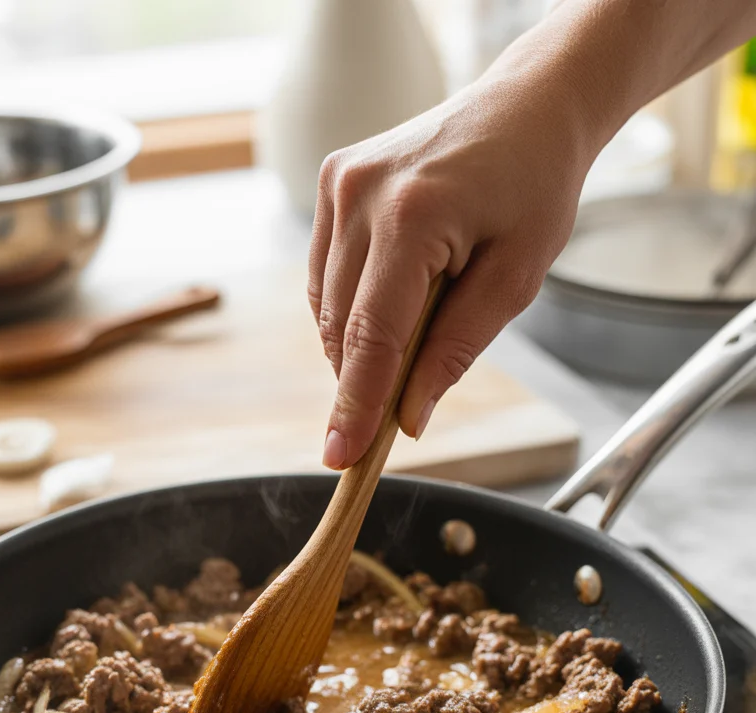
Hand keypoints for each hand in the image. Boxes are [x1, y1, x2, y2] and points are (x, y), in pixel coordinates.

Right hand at [309, 59, 598, 468]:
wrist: (527, 106)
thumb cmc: (535, 188)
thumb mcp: (516, 278)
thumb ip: (456, 350)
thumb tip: (408, 417)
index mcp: (412, 215)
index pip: (372, 335)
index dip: (356, 405)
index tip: (339, 458)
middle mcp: (360, 194)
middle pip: (340, 326)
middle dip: (360, 381)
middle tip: (390, 417)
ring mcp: (339, 183)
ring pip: (325, 305)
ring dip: (355, 343)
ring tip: (413, 331)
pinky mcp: (331, 181)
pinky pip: (325, 273)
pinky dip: (348, 307)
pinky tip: (389, 302)